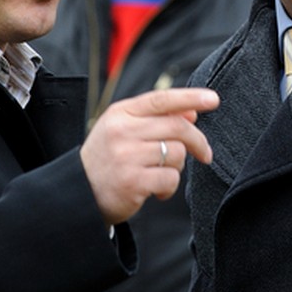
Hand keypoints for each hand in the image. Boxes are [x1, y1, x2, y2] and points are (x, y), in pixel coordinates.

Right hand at [79, 87, 218, 225]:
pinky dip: (170, 188)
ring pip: (176, 154)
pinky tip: (157, 191)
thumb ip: (156, 119)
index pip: (161, 99)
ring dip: (177, 167)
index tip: (213, 99)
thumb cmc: (107, 160)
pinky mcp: (132, 182)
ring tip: (162, 174)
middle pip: (177, 127)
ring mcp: (126, 156)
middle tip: (205, 154)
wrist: (77, 194)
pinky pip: (171, 179)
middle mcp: (122, 131)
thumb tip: (192, 112)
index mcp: (120, 113)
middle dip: (197, 141)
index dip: (190, 97)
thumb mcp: (124, 131)